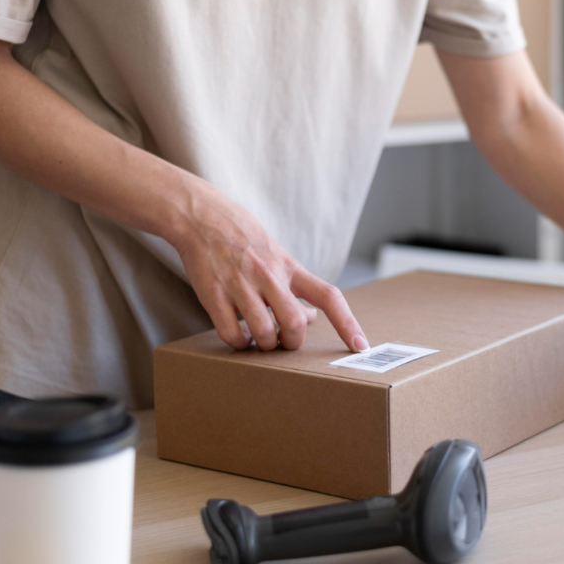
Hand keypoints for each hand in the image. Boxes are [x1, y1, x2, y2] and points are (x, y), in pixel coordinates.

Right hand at [168, 184, 369, 352]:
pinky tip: (241, 337)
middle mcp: (269, 276)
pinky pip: (232, 334)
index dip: (348, 323)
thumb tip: (311, 317)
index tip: (361, 345)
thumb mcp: (279, 256)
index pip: (328, 296)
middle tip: (283, 341)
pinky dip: (240, 344)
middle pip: (294, 323)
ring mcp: (241, 286)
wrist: (203, 217)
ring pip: (264, 333)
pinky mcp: (214, 296)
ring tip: (260, 340)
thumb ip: (296, 286)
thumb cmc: (245, 239)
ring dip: (265, 346)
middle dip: (292, 342)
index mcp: (290, 268)